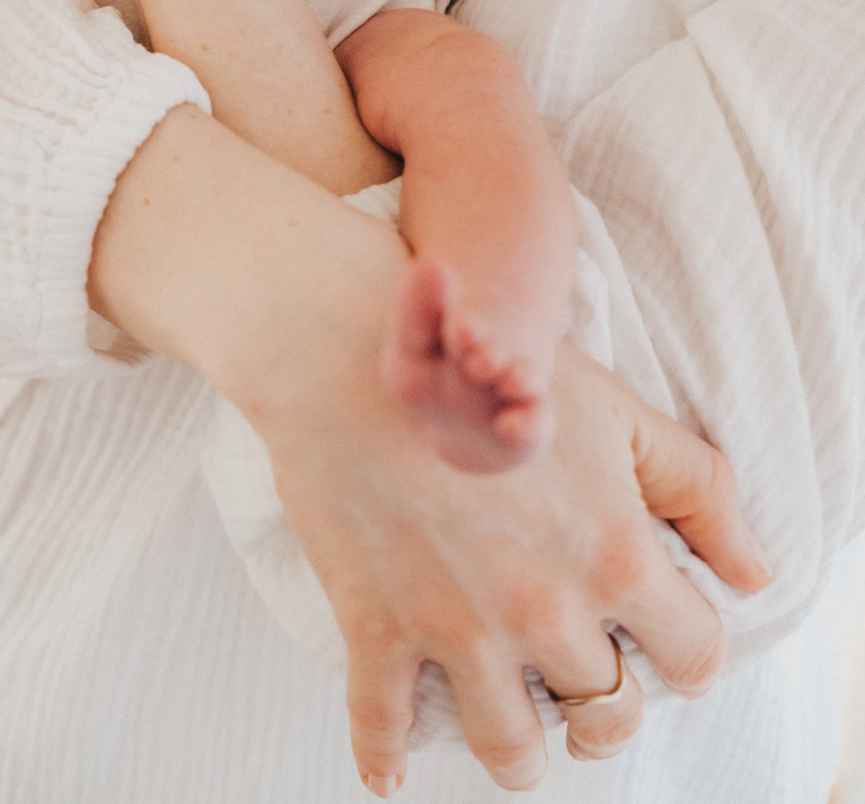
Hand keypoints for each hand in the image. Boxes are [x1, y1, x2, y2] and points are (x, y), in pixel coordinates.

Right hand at [263, 333, 767, 792]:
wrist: (354, 347)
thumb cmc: (491, 369)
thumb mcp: (615, 409)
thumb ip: (696, 485)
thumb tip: (754, 572)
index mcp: (612, 556)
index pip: (694, 658)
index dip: (686, 653)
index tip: (662, 643)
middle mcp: (543, 610)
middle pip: (607, 718)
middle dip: (603, 710)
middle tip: (582, 690)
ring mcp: (457, 629)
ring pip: (510, 750)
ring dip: (518, 749)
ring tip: (510, 725)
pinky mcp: (376, 628)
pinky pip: (382, 729)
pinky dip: (384, 760)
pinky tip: (392, 770)